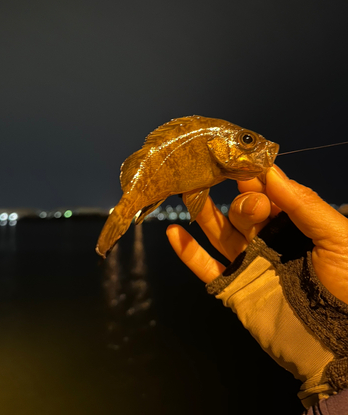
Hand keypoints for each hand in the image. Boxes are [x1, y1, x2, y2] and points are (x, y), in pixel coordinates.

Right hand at [166, 165, 347, 304]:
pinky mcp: (233, 287)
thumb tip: (271, 172)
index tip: (243, 164)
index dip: (255, 178)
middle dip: (243, 203)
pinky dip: (187, 252)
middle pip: (242, 210)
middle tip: (254, 209)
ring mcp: (249, 262)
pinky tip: (173, 233)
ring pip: (220, 231)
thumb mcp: (338, 238)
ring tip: (187, 189)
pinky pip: (206, 268)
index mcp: (294, 224)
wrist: (339, 340)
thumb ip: (305, 205)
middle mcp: (268, 239)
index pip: (268, 193)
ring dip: (202, 211)